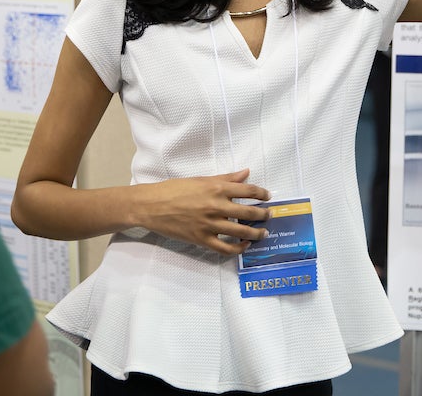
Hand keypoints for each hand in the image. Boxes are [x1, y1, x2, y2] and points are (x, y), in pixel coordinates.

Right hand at [134, 169, 270, 254]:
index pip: (248, 191)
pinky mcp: (201, 240)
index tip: (267, 197)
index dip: (261, 194)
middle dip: (263, 215)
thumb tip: (246, 173)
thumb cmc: (174, 189)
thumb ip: (225, 178)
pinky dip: (238, 249)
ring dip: (256, 233)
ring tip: (263, 233)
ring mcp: (209, 225)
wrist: (151, 205)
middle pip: (248, 213)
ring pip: (240, 232)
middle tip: (269, 216)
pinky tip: (244, 245)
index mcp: (216, 188)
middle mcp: (216, 206)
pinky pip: (225, 248)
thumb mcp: (201, 179)